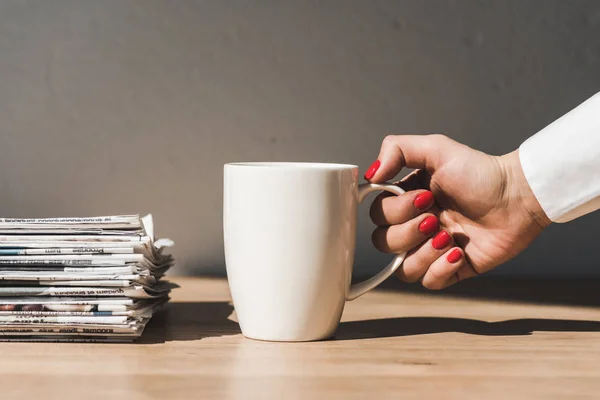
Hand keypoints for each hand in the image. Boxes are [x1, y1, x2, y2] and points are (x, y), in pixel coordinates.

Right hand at [366, 134, 550, 288]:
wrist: (519, 197)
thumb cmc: (481, 172)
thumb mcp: (436, 149)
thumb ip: (396, 149)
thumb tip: (371, 175)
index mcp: (406, 200)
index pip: (377, 215)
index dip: (396, 211)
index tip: (426, 197)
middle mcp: (414, 226)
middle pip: (383, 243)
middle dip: (409, 232)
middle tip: (436, 217)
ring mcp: (431, 249)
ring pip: (402, 268)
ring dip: (422, 253)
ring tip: (448, 238)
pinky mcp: (451, 269)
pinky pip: (428, 283)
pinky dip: (440, 269)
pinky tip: (459, 251)